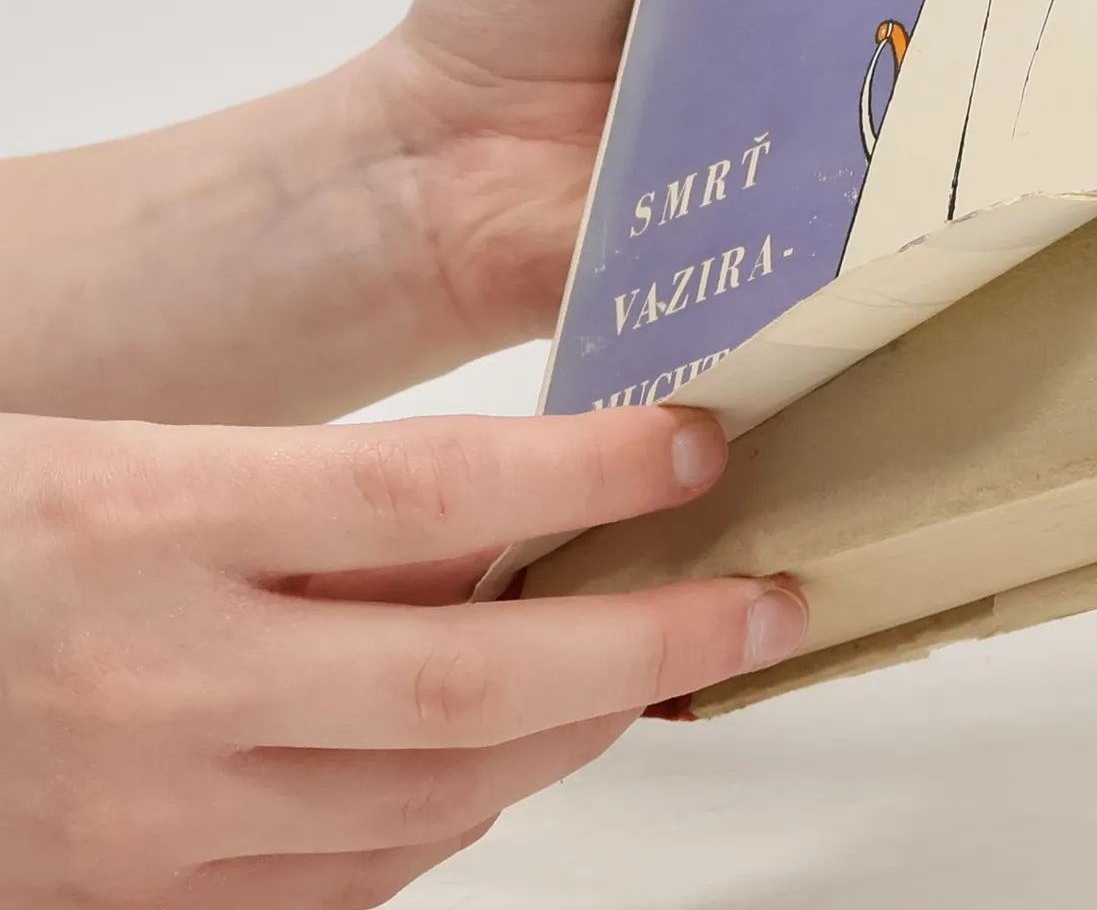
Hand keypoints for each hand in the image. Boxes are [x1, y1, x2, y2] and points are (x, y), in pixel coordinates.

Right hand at [0, 404, 805, 907]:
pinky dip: (450, 829)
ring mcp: (143, 815)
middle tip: (764, 601)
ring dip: (571, 739)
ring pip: (421, 804)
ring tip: (663, 671)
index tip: (693, 441)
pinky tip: (515, 771)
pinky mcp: (124, 901)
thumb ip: (301, 497)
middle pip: (460, 683)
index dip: (581, 468)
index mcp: (141, 515)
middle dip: (644, 645)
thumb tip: (492, 517)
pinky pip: (335, 886)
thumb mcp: (123, 454)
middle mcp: (157, 675)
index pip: (420, 488)